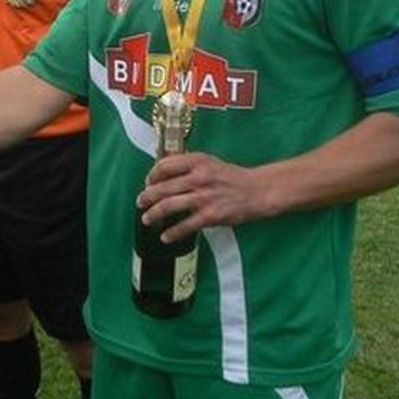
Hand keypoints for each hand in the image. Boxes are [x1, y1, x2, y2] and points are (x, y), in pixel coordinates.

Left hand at [135, 152, 267, 242]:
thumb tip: (162, 171)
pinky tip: (165, 236)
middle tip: (140, 202)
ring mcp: (204, 197)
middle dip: (147, 197)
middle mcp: (199, 177)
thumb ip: (187, 164)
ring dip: (153, 214)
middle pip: (162, 187)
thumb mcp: (209, 162)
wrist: (257, 190)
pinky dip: (172, 232)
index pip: (164, 165)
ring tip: (146, 219)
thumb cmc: (231, 176)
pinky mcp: (211, 215)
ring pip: (169, 206)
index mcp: (197, 161)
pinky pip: (185, 226)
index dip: (152, 175)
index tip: (148, 182)